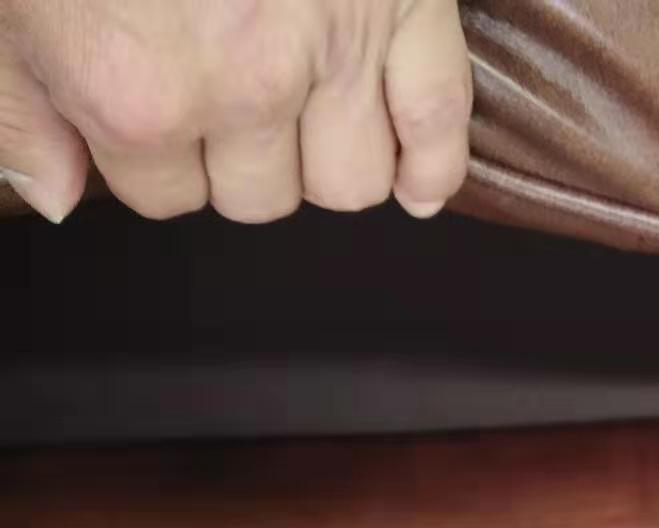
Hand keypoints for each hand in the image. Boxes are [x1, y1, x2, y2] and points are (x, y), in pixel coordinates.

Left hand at [0, 0, 472, 222]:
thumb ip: (18, 101)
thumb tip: (58, 191)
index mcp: (138, 94)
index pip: (162, 196)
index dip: (148, 156)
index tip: (144, 109)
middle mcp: (244, 91)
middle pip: (260, 199)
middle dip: (234, 160)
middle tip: (217, 95)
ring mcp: (334, 54)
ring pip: (349, 183)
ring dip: (322, 163)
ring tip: (302, 122)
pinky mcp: (402, 9)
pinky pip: (437, 122)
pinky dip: (433, 169)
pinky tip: (415, 188)